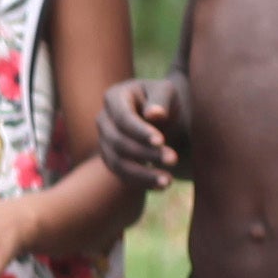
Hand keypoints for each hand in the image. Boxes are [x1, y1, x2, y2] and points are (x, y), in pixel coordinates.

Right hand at [96, 72, 188, 193]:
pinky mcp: (111, 159)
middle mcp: (104, 120)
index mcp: (114, 98)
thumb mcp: (167, 92)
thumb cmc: (163, 100)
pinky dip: (141, 182)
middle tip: (173, 159)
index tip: (161, 141)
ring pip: (118, 163)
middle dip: (146, 153)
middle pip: (118, 142)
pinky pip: (122, 175)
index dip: (140, 131)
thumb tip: (154, 114)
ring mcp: (104, 141)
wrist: (159, 114)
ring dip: (143, 174)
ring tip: (168, 181)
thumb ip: (161, 100)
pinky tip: (161, 186)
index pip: (123, 118)